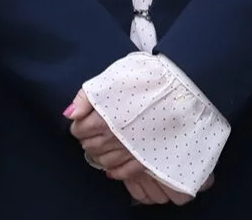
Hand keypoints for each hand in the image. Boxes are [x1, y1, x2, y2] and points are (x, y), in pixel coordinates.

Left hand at [62, 88, 199, 204]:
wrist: (182, 89)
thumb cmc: (147, 79)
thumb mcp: (113, 79)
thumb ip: (88, 96)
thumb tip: (70, 114)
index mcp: (102, 119)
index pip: (79, 130)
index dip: (80, 125)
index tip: (85, 121)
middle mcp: (113, 138)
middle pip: (90, 147)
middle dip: (88, 141)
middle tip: (94, 133)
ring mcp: (129, 151)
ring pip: (104, 161)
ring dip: (101, 155)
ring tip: (105, 147)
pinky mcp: (144, 159)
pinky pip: (123, 172)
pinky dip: (115, 171)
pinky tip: (113, 167)